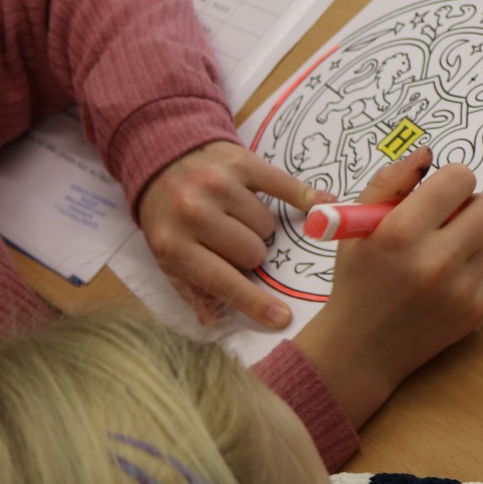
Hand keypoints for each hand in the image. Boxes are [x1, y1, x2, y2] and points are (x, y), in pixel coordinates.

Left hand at [138, 139, 318, 329]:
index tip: (282, 317)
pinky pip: (283, 185)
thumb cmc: (169, 217)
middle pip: (252, 252)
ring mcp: (217, 184)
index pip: (223, 282)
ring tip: (239, 217)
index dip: (255, 302)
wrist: (161, 161)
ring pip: (266, 224)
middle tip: (236, 243)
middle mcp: (193, 213)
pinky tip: (322, 202)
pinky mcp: (239, 162)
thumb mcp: (167, 258)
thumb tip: (215, 322)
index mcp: (174, 245)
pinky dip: (304, 196)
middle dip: (251, 254)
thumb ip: (192, 291)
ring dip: (259, 226)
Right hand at [293, 146, 482, 425]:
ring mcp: (461, 290)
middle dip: (472, 204)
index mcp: (402, 233)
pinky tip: (438, 285)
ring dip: (467, 237)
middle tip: (449, 217)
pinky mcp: (476, 310)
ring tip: (434, 255)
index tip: (438, 191)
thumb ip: (390, 181)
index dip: (450, 180)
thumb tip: (427, 153)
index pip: (460, 179)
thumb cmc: (356, 279)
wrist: (361, 350)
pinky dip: (467, 269)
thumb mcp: (355, 225)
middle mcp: (436, 261)